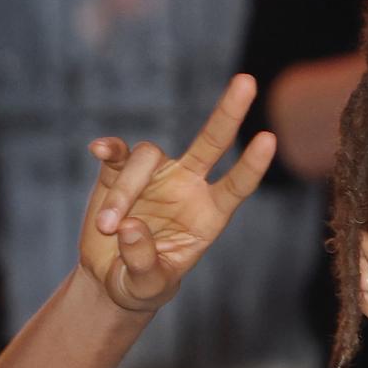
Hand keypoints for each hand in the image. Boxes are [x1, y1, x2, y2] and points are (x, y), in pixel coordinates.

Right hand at [78, 73, 275, 314]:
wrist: (110, 277)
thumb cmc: (141, 285)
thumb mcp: (147, 287)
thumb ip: (144, 263)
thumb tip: (131, 226)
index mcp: (208, 215)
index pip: (236, 186)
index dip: (251, 165)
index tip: (269, 139)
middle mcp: (187, 187)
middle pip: (212, 142)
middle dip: (229, 112)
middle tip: (247, 81)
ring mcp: (155, 174)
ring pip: (148, 157)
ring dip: (125, 191)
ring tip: (108, 228)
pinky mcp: (120, 170)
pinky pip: (119, 152)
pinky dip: (110, 149)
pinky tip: (98, 150)